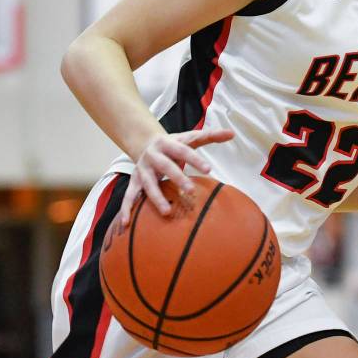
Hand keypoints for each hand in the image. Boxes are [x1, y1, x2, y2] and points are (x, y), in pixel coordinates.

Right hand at [119, 128, 234, 225]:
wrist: (145, 143)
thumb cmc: (174, 144)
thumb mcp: (190, 137)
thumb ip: (211, 136)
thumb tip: (232, 133)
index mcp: (167, 143)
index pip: (183, 150)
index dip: (195, 159)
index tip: (208, 169)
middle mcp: (153, 156)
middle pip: (166, 167)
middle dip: (178, 178)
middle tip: (191, 191)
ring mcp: (142, 169)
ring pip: (148, 184)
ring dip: (156, 198)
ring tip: (167, 212)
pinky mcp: (134, 181)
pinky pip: (129, 196)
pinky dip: (126, 209)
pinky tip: (126, 223)